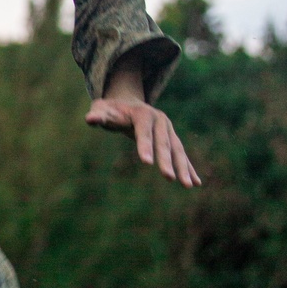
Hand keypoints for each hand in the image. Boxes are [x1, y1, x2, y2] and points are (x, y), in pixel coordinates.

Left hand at [86, 54, 199, 187]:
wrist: (127, 102)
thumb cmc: (111, 109)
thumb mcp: (101, 109)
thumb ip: (98, 115)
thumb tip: (90, 119)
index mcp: (143, 114)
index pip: (143, 132)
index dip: (144, 146)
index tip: (146, 163)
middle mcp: (160, 120)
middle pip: (164, 143)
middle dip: (166, 160)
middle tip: (168, 178)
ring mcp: (168, 129)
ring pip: (177, 149)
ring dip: (183, 167)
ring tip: (188, 186)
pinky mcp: (172, 138)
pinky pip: (181, 154)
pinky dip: (189, 167)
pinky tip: (196, 182)